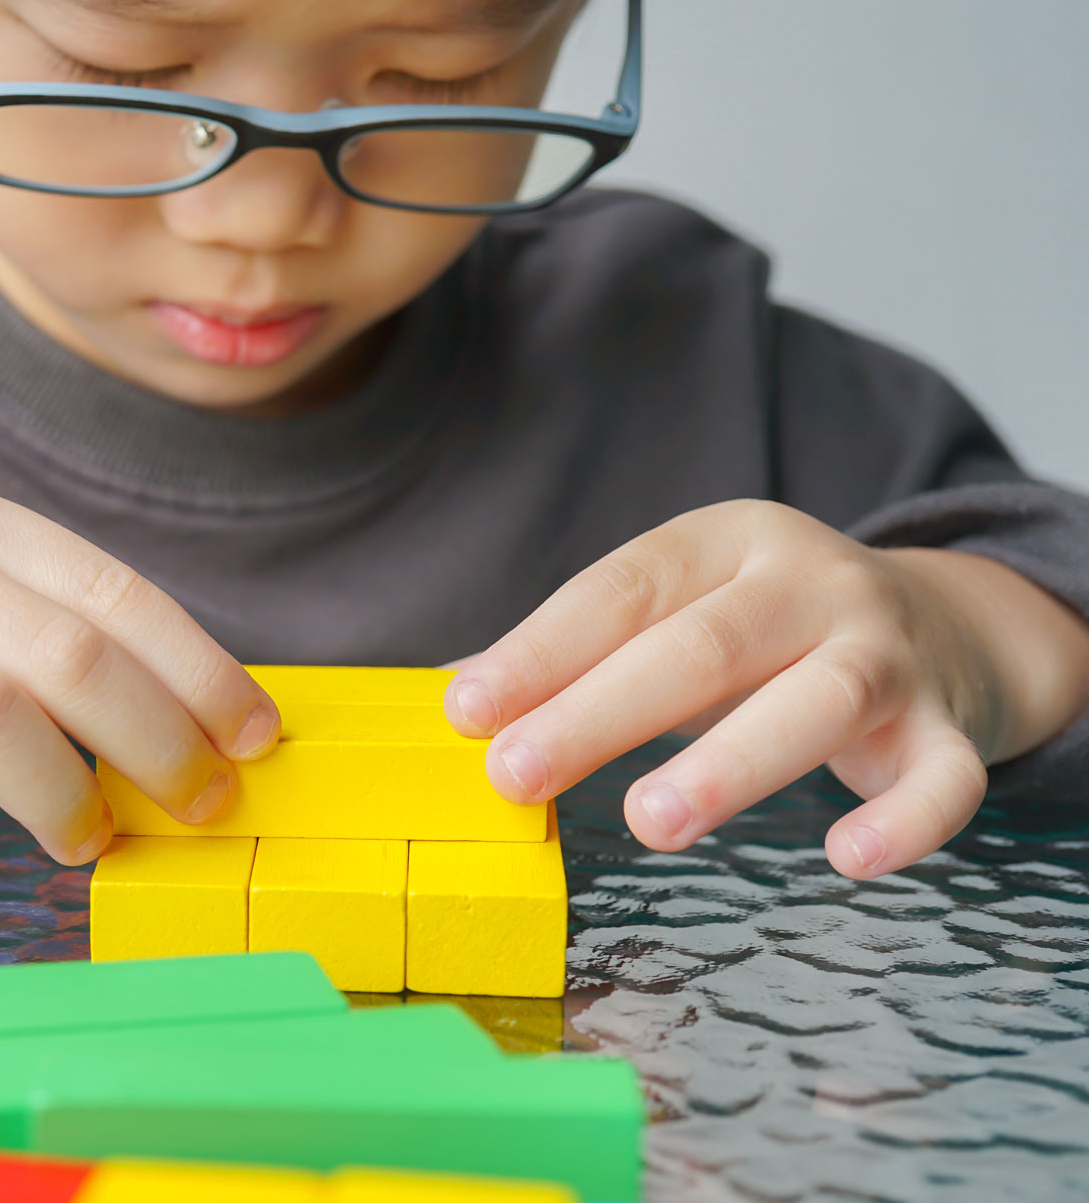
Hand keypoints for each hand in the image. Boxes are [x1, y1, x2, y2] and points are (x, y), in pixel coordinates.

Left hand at [443, 500, 1088, 877]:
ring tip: (647, 822)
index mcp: (725, 542)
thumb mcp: (673, 617)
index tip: (465, 711)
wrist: (944, 623)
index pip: (620, 590)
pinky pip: (943, 778)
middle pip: (701, 645)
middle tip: (515, 774)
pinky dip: (904, 820)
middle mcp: (810, 584)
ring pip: (817, 700)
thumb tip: (449, 700)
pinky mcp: (951, 728)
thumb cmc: (762, 634)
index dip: (539, 650)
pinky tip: (845, 858)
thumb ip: (574, 656)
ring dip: (729, 763)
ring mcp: (891, 653)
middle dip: (599, 712)